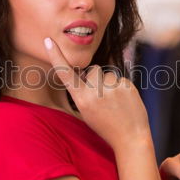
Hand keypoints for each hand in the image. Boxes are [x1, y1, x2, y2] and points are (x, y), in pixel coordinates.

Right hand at [44, 37, 151, 152]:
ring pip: (108, 74)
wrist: (130, 138)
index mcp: (82, 99)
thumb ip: (83, 92)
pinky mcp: (127, 85)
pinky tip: (124, 102)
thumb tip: (85, 73)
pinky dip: (122, 88)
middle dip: (96, 78)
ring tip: (115, 102)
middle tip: (103, 97)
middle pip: (93, 70)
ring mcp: (112, 87)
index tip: (49, 41)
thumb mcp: (86, 112)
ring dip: (110, 84)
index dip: (56, 56)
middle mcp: (95, 92)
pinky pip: (121, 79)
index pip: (65, 73)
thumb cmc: (106, 126)